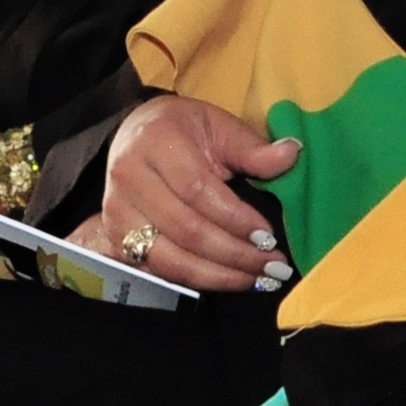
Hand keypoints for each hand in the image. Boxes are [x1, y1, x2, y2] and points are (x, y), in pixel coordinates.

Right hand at [95, 96, 301, 292]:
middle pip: (185, 230)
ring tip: (257, 279)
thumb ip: (252, 147)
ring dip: (218, 276)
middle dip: (234, 254)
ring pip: (169, 258)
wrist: (136, 135)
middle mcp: (129, 178)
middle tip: (273, 266)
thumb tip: (292, 154)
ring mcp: (116, 212)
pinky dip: (196, 280)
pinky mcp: (114, 238)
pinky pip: (157, 270)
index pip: (197, 190)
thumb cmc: (184, 130)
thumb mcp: (219, 125)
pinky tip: (228, 280)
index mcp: (155, 143)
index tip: (269, 236)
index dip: (236, 218)